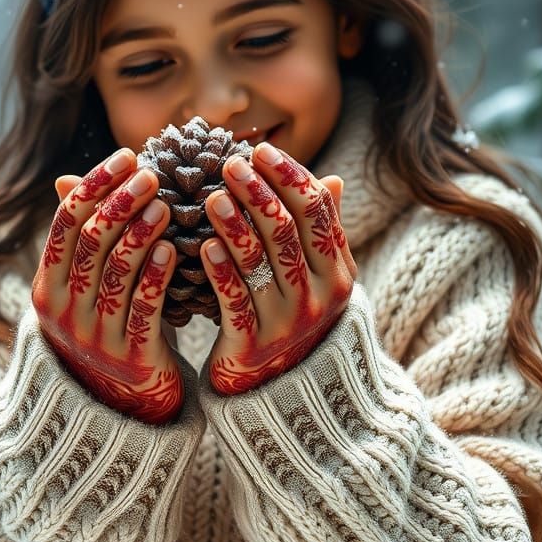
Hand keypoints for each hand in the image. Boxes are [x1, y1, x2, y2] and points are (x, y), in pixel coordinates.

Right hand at [31, 150, 184, 424]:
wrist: (114, 408)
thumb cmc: (102, 327)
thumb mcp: (80, 288)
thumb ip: (78, 241)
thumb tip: (66, 179)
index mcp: (48, 286)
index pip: (65, 224)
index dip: (94, 186)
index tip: (126, 157)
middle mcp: (63, 309)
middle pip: (89, 242)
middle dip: (120, 201)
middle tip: (150, 173)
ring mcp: (94, 334)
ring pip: (115, 271)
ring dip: (140, 231)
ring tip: (165, 203)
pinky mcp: (130, 356)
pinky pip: (143, 308)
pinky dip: (155, 274)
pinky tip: (172, 248)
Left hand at [198, 142, 356, 395]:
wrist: (289, 392)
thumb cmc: (299, 316)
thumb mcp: (322, 278)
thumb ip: (324, 232)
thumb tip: (334, 180)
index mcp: (337, 272)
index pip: (317, 212)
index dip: (289, 176)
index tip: (262, 150)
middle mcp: (317, 296)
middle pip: (286, 231)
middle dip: (257, 192)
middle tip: (230, 164)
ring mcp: (286, 322)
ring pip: (259, 262)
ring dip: (234, 224)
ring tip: (212, 196)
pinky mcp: (253, 346)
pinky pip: (234, 302)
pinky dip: (220, 272)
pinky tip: (204, 247)